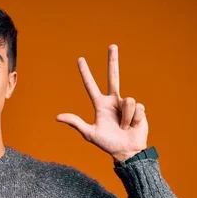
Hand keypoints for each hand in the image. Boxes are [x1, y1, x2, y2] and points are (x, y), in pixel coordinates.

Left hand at [56, 44, 147, 161]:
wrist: (127, 152)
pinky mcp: (139, 109)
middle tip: (112, 45)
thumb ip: (76, 123)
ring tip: (124, 127)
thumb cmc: (108, 144)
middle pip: (113, 77)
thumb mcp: (90, 134)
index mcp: (100, 105)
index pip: (90, 86)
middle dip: (113, 61)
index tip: (80, 59)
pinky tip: (134, 126)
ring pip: (128, 101)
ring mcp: (126, 104)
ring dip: (126, 117)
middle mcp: (113, 101)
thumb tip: (57, 117)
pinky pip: (137, 107)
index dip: (86, 73)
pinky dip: (135, 119)